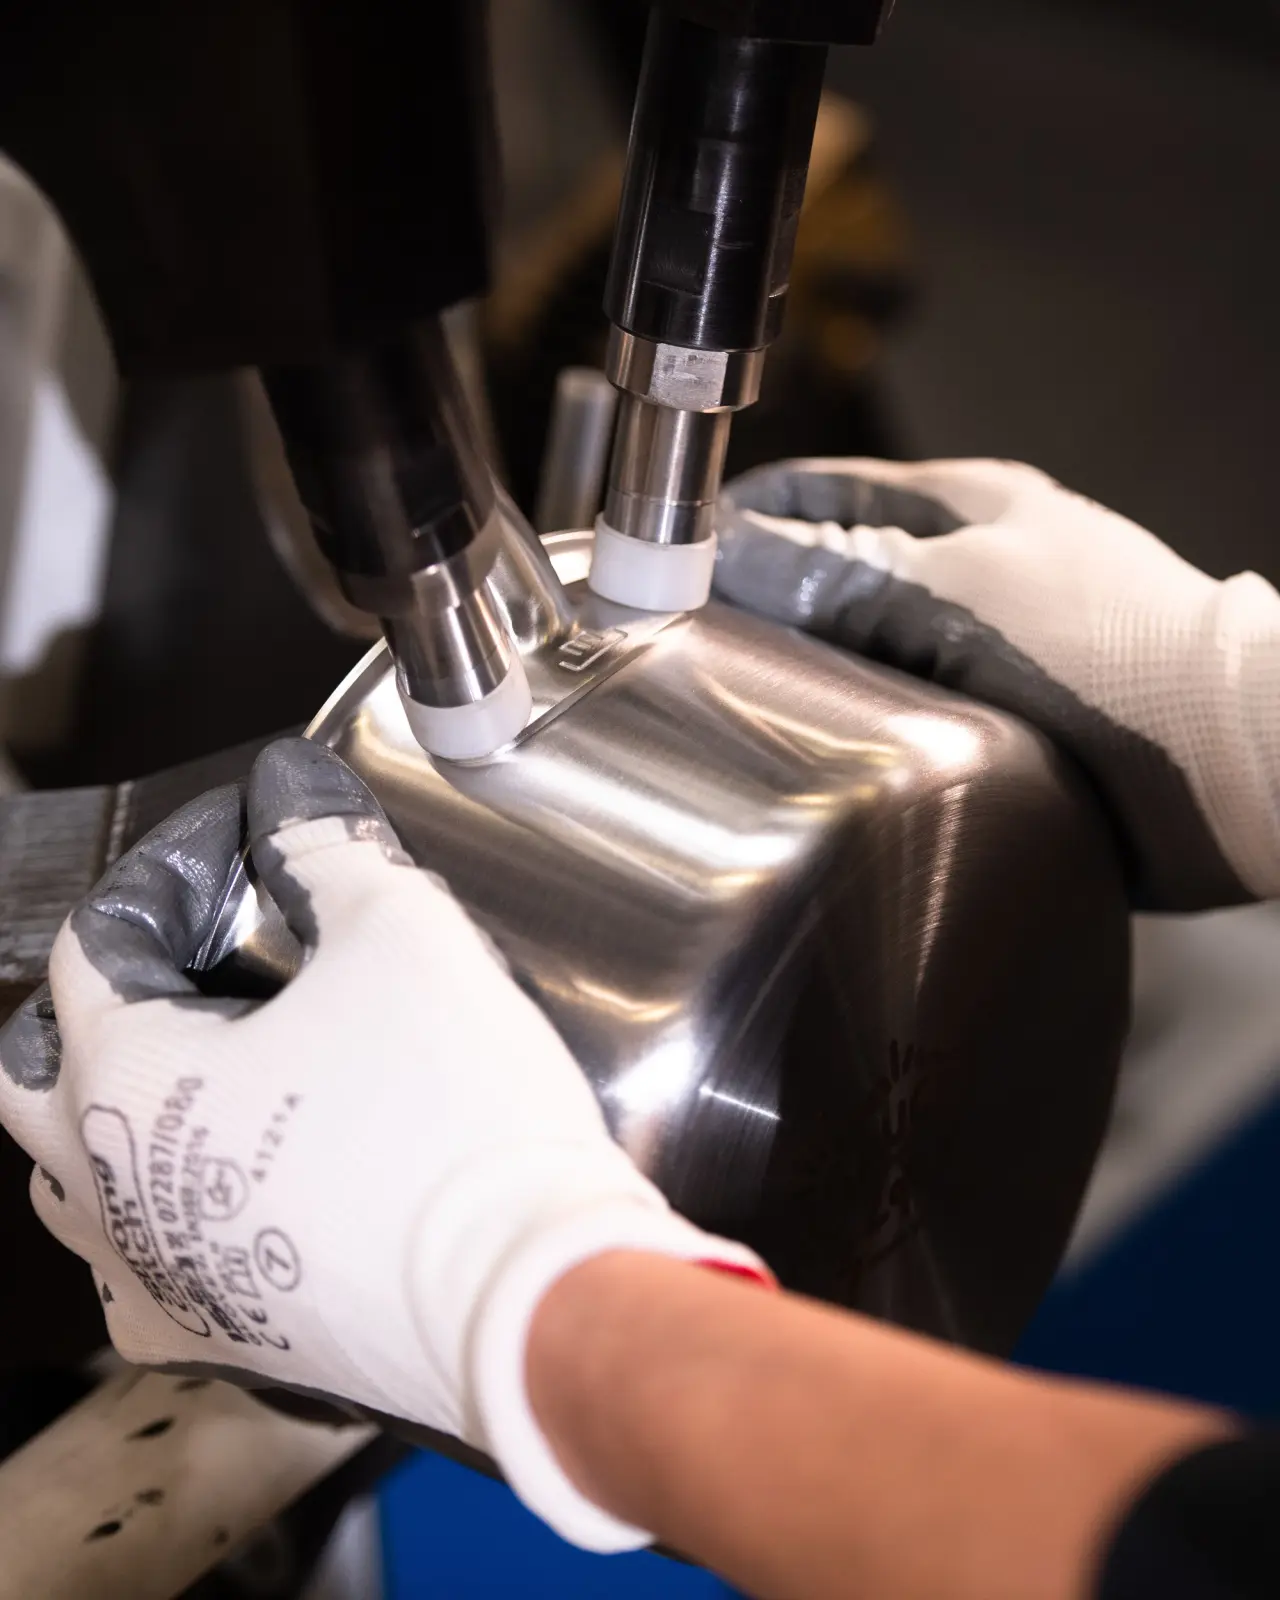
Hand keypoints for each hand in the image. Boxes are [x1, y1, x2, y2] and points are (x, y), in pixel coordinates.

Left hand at [0, 738, 765, 1550]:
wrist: (531, 1294)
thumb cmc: (458, 1124)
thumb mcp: (401, 936)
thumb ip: (325, 846)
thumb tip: (289, 792)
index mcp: (129, 1079)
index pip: (94, 944)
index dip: (164, 876)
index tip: (237, 850)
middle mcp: (110, 1190)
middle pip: (37, 1073)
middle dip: (95, 1004)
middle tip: (183, 966)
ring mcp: (157, 1278)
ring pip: (72, 1186)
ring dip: (108, 1120)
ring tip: (200, 1077)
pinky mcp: (219, 1342)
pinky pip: (142, 1278)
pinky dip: (161, 1223)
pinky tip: (233, 1195)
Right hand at [716, 457, 1279, 910]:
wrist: (1228, 761)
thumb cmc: (1110, 654)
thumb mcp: (959, 595)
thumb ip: (839, 574)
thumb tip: (726, 550)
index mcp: (967, 505)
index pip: (824, 490)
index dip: (747, 513)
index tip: (675, 550)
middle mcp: (976, 565)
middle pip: (839, 565)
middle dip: (765, 595)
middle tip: (689, 639)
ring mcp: (995, 639)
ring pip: (870, 640)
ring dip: (810, 666)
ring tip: (736, 704)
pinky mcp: (1010, 713)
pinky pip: (906, 705)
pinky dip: (859, 718)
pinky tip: (824, 752)